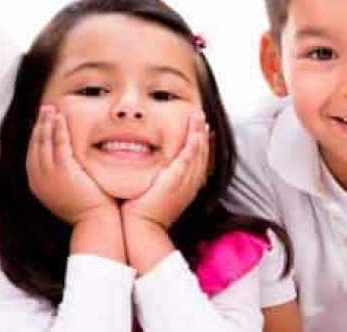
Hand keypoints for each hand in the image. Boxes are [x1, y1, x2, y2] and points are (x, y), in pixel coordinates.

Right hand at [27, 106, 117, 224]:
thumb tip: (62, 167)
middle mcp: (38, 178)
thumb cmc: (85, 210)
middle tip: (44, 110)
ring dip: (46, 122)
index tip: (41, 123)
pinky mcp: (63, 170)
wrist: (93, 222)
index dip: (35, 136)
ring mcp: (49, 174)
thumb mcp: (64, 193)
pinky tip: (61, 117)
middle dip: (39, 125)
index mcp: (36, 185)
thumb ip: (59, 179)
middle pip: (35, 145)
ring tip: (51, 108)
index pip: (32, 154)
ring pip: (44, 141)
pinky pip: (58, 143)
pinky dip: (58, 128)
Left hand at [122, 114, 209, 229]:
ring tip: (199, 119)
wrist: (143, 229)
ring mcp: (185, 183)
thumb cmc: (145, 213)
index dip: (202, 144)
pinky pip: (188, 161)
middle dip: (203, 135)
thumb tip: (154, 170)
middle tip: (202, 118)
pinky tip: (194, 136)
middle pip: (202, 155)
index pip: (199, 161)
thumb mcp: (157, 193)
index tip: (202, 129)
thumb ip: (159, 180)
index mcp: (187, 186)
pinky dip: (192, 148)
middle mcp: (190, 184)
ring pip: (198, 155)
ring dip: (200, 135)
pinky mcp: (175, 182)